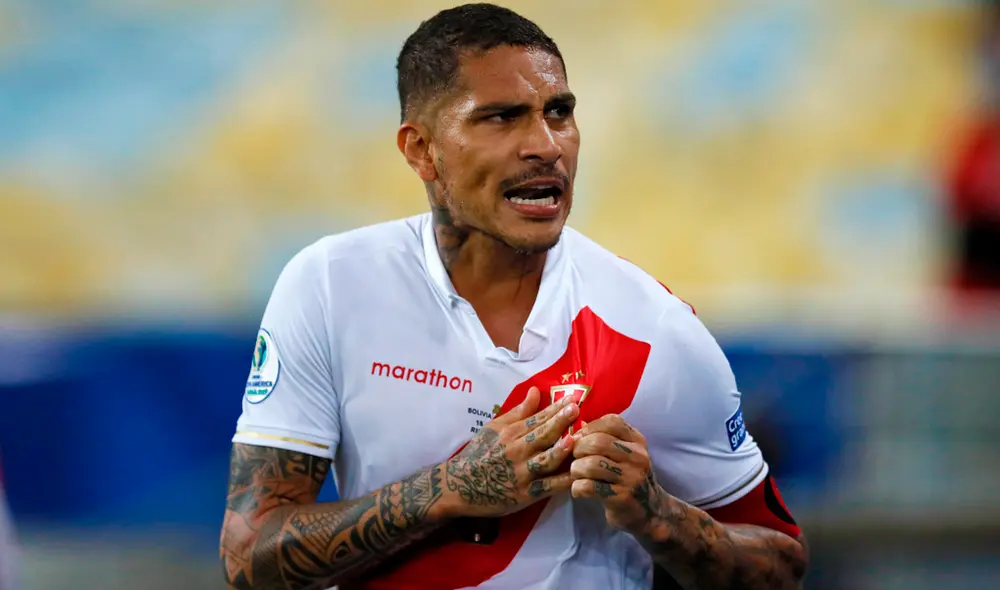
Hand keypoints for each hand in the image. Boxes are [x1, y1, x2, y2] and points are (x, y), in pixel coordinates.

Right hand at [440, 387, 578, 518]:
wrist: (458, 486)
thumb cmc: (478, 454)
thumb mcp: (494, 428)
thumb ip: (518, 412)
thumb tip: (535, 391)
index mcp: (510, 433)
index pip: (537, 418)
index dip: (555, 409)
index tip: (572, 399)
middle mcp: (516, 451)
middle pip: (542, 435)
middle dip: (560, 422)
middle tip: (576, 410)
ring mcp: (521, 474)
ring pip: (546, 460)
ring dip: (561, 450)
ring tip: (575, 439)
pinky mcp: (525, 495)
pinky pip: (547, 487)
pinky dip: (562, 481)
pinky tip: (577, 475)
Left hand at [569, 414, 665, 533]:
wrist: (649, 512)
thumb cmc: (629, 478)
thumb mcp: (625, 454)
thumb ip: (605, 437)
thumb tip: (578, 424)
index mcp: (637, 441)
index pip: (612, 422)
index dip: (589, 427)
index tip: (580, 438)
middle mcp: (637, 456)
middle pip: (597, 442)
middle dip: (578, 449)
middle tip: (575, 458)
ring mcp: (631, 478)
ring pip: (591, 464)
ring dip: (576, 469)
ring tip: (576, 475)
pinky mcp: (622, 497)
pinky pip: (589, 486)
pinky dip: (577, 487)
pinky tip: (579, 490)